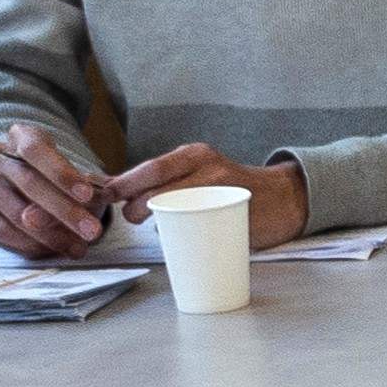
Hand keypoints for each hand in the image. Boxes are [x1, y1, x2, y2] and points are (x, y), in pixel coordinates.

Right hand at [0, 128, 112, 257]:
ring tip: (78, 247)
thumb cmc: (57, 179)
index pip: (36, 150)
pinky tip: (53, 250)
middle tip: (92, 231)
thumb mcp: (74, 176)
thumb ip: (80, 189)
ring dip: (50, 235)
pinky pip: (1, 231)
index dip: (62, 173)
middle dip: (64, 210)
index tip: (88, 195)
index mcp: (20, 136)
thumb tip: (76, 206)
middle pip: (28, 182)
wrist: (22, 186)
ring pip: (15, 213)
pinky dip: (30, 244)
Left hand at [109, 144, 305, 249]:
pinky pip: (197, 220)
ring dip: (151, 214)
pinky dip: (178, 230)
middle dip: (133, 202)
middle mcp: (206, 164)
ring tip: (145, 223)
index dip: (123, 182)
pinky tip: (174, 232)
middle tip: (128, 217)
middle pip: (158, 182)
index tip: (104, 196)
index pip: (151, 167)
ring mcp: (221, 185)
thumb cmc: (230, 192)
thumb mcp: (200, 175)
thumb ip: (166, 182)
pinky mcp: (233, 208)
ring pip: (174, 200)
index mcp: (194, 154)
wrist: (282, 199)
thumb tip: (115, 192)